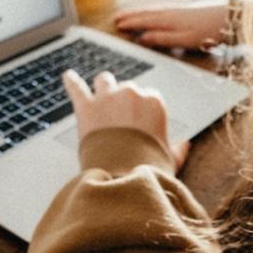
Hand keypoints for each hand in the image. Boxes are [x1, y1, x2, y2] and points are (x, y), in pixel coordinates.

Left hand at [62, 69, 189, 171]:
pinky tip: (68, 77)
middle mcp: (131, 94)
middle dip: (123, 100)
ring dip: (103, 87)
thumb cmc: (148, 168)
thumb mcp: (169, 160)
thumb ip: (177, 150)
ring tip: (100, 92)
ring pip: (104, 81)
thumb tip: (185, 145)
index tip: (140, 120)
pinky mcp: (86, 107)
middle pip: (127, 89)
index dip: (143, 109)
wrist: (122, 176)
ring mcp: (107, 98)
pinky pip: (76, 88)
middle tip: (120, 117)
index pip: (149, 96)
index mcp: (154, 103)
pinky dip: (71, 82)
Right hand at [113, 2, 227, 50]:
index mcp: (168, 19)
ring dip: (139, 13)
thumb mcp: (184, 39)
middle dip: (131, 15)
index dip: (129, 22)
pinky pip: (161, 10)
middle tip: (116, 18)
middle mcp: (170, 12)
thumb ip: (163, 38)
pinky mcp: (185, 11)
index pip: (143, 20)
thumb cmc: (209, 31)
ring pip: (153, 11)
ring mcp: (178, 10)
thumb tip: (142, 38)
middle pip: (146, 13)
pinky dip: (151, 12)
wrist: (230, 17)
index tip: (117, 24)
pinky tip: (153, 15)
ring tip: (129, 15)